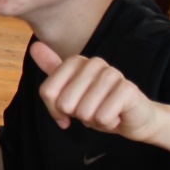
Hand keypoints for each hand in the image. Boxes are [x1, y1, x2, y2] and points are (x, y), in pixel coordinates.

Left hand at [30, 42, 160, 141]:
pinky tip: (117, 116)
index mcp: (77, 61)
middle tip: (92, 110)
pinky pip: (102, 118)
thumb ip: (52, 71)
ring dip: (93, 120)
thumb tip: (35, 46)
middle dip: (76, 116)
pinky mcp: (127, 89)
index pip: (48, 92)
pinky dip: (108, 124)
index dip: (55, 110)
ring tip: (105, 111)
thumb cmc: (99, 106)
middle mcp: (94, 63)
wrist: (134, 118)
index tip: (68, 111)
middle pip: (64, 103)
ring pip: (83, 112)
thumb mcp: (70, 91)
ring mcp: (112, 74)